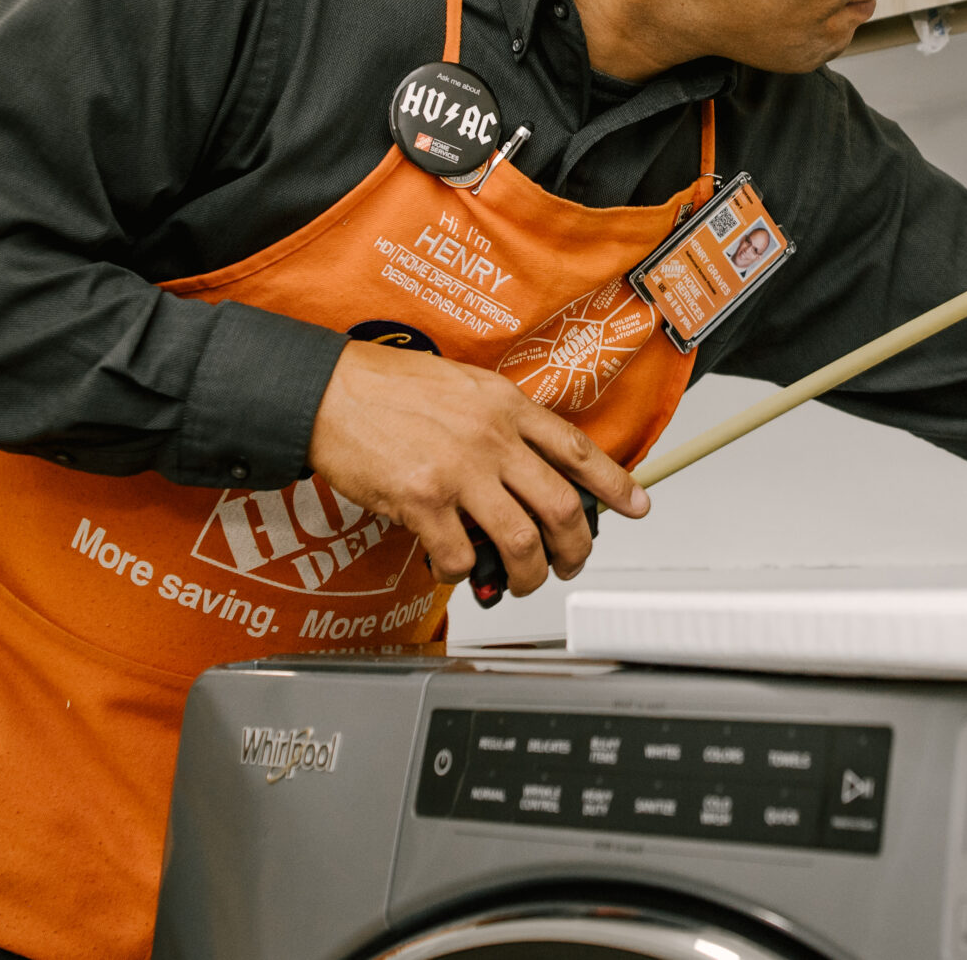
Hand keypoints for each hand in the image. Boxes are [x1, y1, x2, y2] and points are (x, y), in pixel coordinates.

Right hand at [307, 340, 648, 596]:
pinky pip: (459, 555)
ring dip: (529, 572)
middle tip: (572, 562)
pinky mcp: (421, 501)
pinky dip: (461, 573)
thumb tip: (530, 461)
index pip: (578, 450)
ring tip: (522, 581)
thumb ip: (501, 420)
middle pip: (561, 505)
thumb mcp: (464, 384)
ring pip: (522, 539)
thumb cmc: (388, 385)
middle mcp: (491, 438)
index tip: (638, 505)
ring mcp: (459, 470)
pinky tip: (452, 568)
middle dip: (577, 546)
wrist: (328, 391)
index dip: (616, 484)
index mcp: (506, 405)